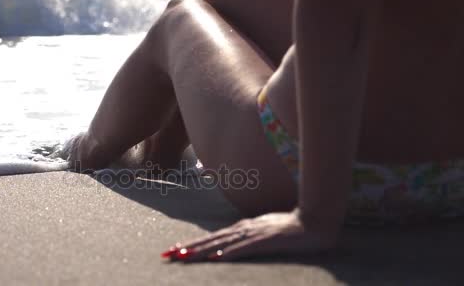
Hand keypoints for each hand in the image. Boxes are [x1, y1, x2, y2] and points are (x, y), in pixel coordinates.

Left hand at [161, 210, 337, 261]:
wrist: (313, 222)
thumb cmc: (289, 229)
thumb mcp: (263, 233)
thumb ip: (247, 239)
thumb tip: (229, 248)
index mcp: (242, 229)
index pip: (212, 239)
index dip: (192, 245)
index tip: (174, 251)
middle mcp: (243, 229)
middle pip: (210, 241)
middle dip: (188, 249)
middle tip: (167, 255)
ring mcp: (254, 234)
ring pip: (222, 244)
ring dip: (201, 252)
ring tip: (183, 258)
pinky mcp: (266, 241)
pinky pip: (245, 249)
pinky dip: (230, 253)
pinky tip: (217, 259)